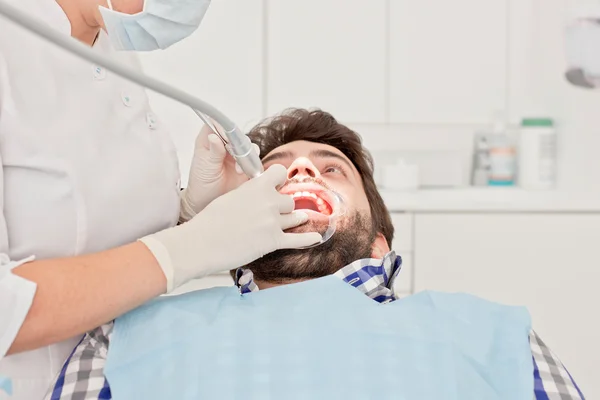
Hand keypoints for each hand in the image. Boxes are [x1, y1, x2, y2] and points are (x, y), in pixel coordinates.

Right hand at [140, 164, 321, 291]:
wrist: (201, 243)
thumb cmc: (210, 221)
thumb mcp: (231, 197)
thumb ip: (250, 193)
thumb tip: (260, 192)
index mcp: (257, 187)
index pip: (280, 173)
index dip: (280, 180)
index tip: (278, 186)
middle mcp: (269, 202)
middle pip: (290, 200)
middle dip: (284, 207)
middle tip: (274, 214)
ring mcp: (273, 222)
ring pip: (296, 217)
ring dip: (294, 220)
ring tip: (297, 221)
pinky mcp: (273, 242)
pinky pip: (298, 239)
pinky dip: (308, 239)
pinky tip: (316, 238)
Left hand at [180, 121, 259, 221]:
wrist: (206, 203)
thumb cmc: (201, 184)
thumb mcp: (204, 167)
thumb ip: (212, 152)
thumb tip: (214, 136)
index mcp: (209, 141)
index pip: (217, 125)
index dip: (223, 126)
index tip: (227, 134)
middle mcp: (224, 146)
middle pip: (236, 134)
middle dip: (238, 143)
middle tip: (235, 154)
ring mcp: (235, 156)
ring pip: (247, 146)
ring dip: (246, 155)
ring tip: (239, 169)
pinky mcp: (245, 167)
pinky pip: (254, 160)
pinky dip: (253, 164)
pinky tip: (245, 173)